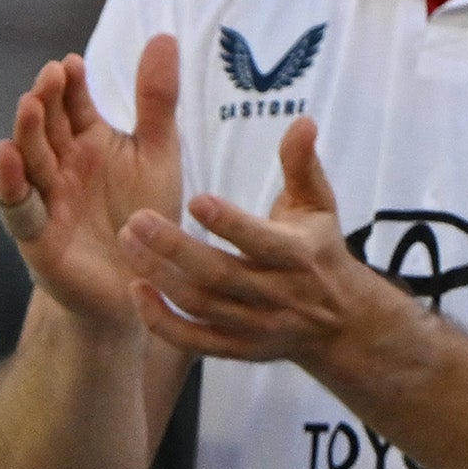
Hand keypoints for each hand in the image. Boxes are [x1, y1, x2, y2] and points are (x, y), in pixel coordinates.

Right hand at [0, 37, 181, 332]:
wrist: (144, 286)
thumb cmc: (147, 217)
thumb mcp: (158, 152)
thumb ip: (156, 99)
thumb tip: (165, 34)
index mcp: (87, 141)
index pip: (71, 104)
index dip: (70, 85)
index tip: (74, 64)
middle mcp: (60, 166)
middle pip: (46, 126)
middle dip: (46, 100)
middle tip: (52, 75)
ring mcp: (46, 199)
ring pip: (28, 160)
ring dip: (26, 133)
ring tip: (29, 104)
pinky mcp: (37, 236)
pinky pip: (17, 207)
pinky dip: (10, 183)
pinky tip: (8, 157)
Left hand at [122, 115, 414, 380]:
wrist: (340, 323)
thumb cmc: (319, 249)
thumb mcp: (319, 205)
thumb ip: (302, 164)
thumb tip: (302, 120)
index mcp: (298, 255)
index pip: (260, 241)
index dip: (229, 223)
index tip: (194, 199)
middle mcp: (276, 294)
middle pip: (219, 275)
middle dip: (175, 249)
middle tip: (134, 219)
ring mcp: (255, 326)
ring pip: (201, 306)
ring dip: (160, 277)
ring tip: (126, 243)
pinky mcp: (237, 349)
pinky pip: (194, 341)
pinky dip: (162, 322)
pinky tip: (135, 291)